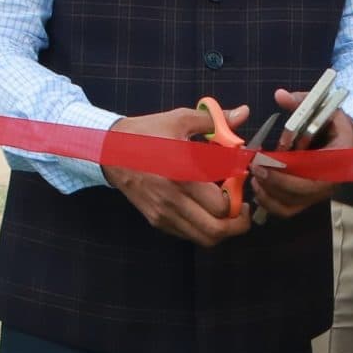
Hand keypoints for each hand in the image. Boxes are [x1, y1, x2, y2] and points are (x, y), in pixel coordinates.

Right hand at [104, 105, 252, 246]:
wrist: (109, 150)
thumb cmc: (147, 133)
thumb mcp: (180, 119)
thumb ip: (215, 120)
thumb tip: (243, 113)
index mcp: (182, 174)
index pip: (223, 203)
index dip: (239, 195)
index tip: (241, 180)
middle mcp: (173, 200)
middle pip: (218, 230)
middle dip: (238, 222)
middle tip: (243, 205)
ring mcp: (164, 214)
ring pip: (205, 238)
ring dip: (223, 229)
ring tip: (227, 210)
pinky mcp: (157, 220)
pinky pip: (189, 235)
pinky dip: (204, 228)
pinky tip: (206, 209)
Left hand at [250, 86, 352, 220]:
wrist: (344, 139)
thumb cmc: (332, 123)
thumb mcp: (322, 107)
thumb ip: (302, 102)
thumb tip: (280, 95)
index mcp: (340, 157)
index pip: (314, 173)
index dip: (288, 171)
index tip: (265, 161)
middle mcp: (331, 181)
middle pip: (301, 193)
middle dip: (274, 182)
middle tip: (254, 167)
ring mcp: (319, 193)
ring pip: (291, 204)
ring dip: (269, 194)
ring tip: (254, 176)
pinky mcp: (307, 199)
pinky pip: (287, 209)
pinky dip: (269, 202)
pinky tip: (259, 186)